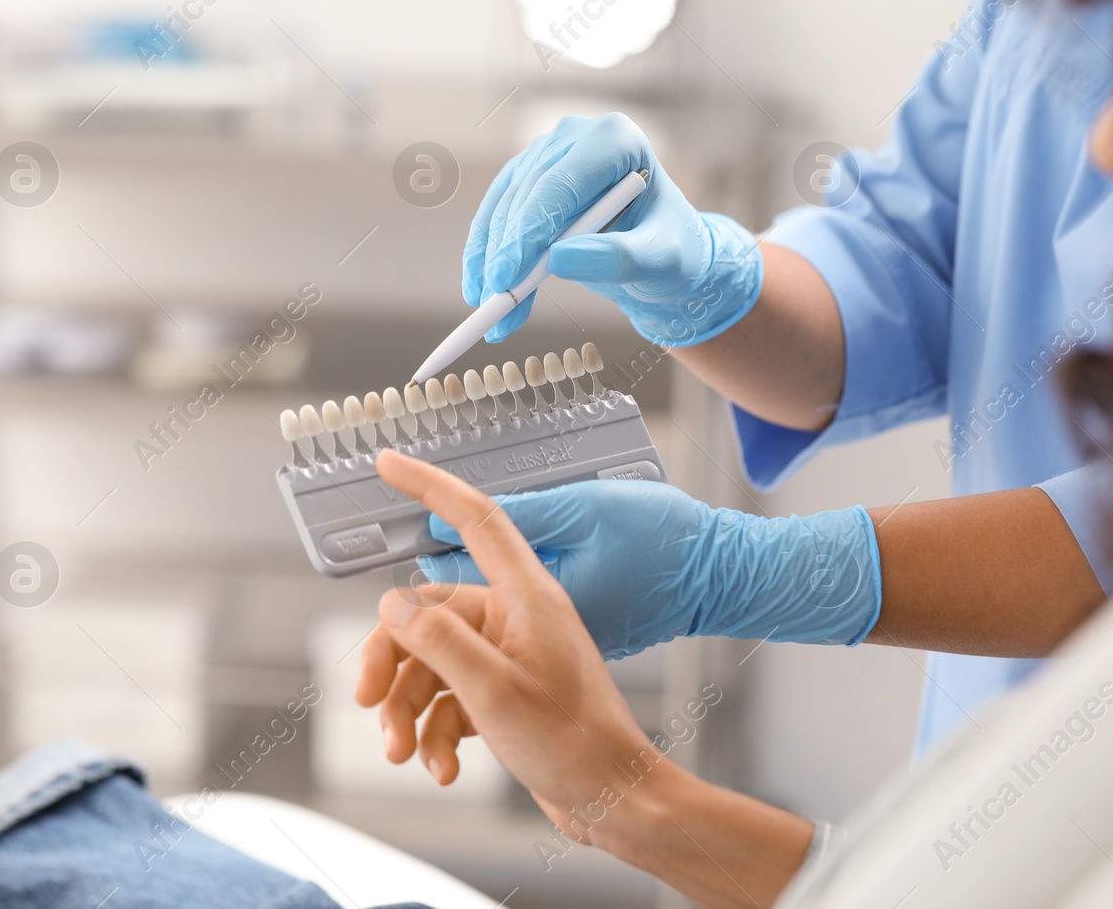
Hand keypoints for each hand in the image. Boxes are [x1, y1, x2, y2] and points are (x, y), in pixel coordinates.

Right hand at [358, 451, 816, 907]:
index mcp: (526, 595)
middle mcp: (518, 616)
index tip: (387, 462)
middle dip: (391, 658)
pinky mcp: (507, 694)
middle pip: (429, 612)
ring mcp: (512, 656)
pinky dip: (436, 733)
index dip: (429, 485)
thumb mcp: (494, 690)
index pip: (474, 518)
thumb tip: (394, 602)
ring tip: (402, 754)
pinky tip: (440, 768)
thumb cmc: (574, 743)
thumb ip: (438, 640)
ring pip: (433, 662)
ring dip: (409, 709)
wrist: (615, 801)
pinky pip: (451, 698)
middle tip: (365, 698)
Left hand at [419, 478, 881, 658]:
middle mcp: (534, 633)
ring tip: (470, 533)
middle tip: (416, 506)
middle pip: (453, 595)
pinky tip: (524, 552)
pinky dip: (504, 600)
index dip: (422, 496)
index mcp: (534, 599)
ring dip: (461, 587)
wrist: (728, 580)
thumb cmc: (669, 543)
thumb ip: (519, 518)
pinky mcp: (564, 648)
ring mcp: (549, 646)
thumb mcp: (590, 513)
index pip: (456, 547)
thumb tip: (449, 519)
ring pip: (479, 614)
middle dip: (429, 563)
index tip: (384, 463)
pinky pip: (511, 629)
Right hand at [464, 113, 762, 345]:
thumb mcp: (659, 260)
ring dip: (488, 261)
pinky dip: (485, 255)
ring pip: (503, 206)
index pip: (560, 184)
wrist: (661, 250)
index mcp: (616, 140)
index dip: (527, 232)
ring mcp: (548, 153)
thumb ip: (618, 258)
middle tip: (492, 306)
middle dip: (504, 254)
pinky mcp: (528, 177)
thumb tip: (558, 260)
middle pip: (526, 195)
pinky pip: (496, 215)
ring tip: (488, 313)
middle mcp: (577, 136)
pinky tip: (479, 290)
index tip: (505, 279)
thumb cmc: (670, 249)